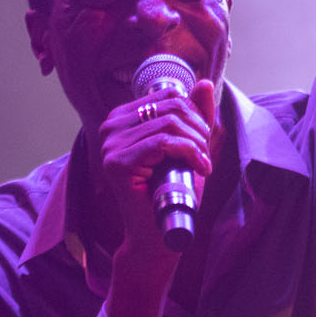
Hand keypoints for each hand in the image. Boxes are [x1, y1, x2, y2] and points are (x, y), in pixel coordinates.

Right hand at [96, 76, 221, 255]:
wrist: (157, 233)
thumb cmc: (172, 191)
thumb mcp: (188, 147)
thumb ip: (195, 116)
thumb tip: (205, 83)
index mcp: (122, 118)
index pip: (168, 96)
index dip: (195, 115)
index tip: (202, 143)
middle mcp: (111, 127)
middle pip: (171, 106)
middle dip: (198, 130)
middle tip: (205, 156)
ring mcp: (110, 145)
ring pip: (169, 124)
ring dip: (196, 144)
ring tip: (202, 164)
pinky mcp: (118, 163)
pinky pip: (163, 143)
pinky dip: (189, 153)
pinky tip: (199, 169)